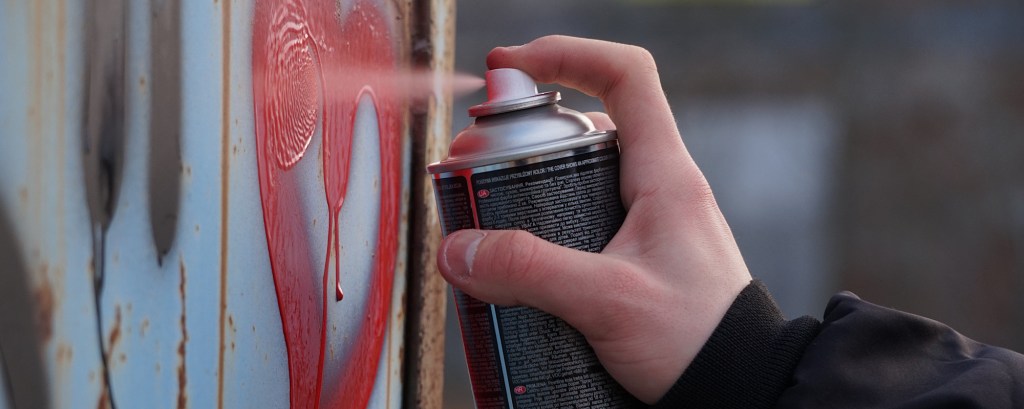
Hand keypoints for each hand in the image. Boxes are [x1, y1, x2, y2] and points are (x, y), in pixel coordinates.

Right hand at [437, 35, 751, 403]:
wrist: (740, 390)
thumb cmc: (701, 342)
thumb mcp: (609, 302)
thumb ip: (531, 272)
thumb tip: (461, 249)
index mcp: (664, 175)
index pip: (624, 75)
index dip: (565, 54)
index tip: (509, 68)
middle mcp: (658, 188)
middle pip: (586, 125)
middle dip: (522, 134)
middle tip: (474, 161)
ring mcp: (647, 223)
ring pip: (579, 175)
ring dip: (528, 182)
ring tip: (484, 210)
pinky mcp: (636, 257)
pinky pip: (582, 219)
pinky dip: (543, 224)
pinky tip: (517, 258)